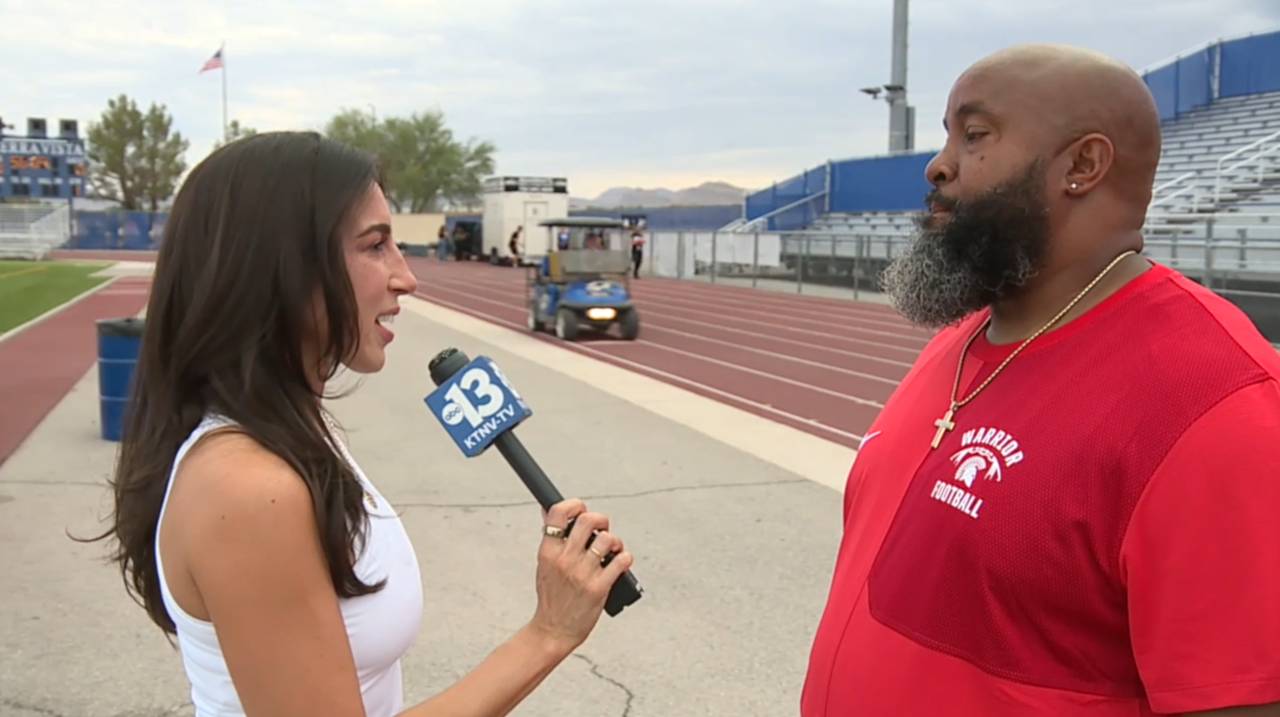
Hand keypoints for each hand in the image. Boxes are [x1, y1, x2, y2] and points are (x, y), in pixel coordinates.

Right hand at [526, 499, 633, 652]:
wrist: (553, 631)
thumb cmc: (551, 599)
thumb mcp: (543, 566)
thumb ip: (550, 539)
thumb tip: (548, 511)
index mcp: (548, 552)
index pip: (558, 513)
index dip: (574, 505)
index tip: (581, 509)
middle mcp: (565, 560)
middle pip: (588, 520)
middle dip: (600, 520)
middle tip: (602, 529)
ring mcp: (583, 574)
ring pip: (607, 540)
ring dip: (615, 542)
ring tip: (613, 549)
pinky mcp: (599, 588)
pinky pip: (621, 561)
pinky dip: (625, 558)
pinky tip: (620, 562)